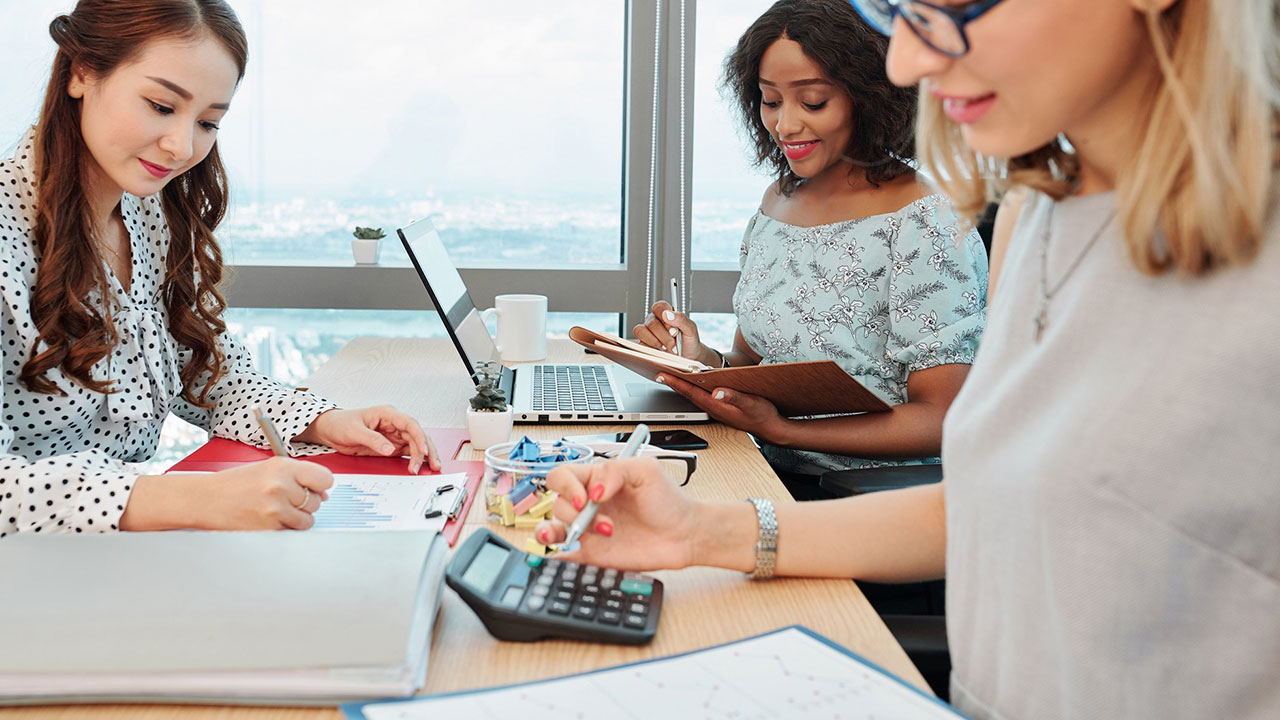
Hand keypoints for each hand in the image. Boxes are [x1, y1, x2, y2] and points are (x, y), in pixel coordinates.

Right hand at [201, 457, 334, 529]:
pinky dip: (284, 527)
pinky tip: (267, 518)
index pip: (325, 478)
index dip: (320, 485)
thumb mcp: (268, 469)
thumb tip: (324, 493)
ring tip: (276, 509)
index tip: (314, 487)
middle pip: (317, 501)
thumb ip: (298, 477)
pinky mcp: (269, 528)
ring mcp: (275, 508)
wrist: (205, 499)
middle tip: (285, 499)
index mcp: (282, 467)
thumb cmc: (235, 484)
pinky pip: (292, 531)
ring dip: (296, 517)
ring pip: (308, 519)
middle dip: (306, 502)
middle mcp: (281, 486)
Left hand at [296, 406, 439, 473]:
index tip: (423, 451)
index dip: (419, 437)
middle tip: (432, 464)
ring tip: (429, 468)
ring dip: (424, 457)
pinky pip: (408, 452)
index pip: (410, 424)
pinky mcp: (391, 446)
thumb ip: (373, 440)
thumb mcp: (355, 431)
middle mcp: (395, 424)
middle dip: (427, 450)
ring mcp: (394, 435)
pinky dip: (415, 460)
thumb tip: (390, 449)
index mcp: (388, 414)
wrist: (331, 430)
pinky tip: (419, 467)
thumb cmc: (341, 423)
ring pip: (416, 445)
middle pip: (418, 435)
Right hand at [533, 458, 700, 571]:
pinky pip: (563, 555)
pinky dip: (553, 556)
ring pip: (553, 527)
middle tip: (605, 523)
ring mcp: (589, 530)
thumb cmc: (669, 501)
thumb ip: (615, 470)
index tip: (586, 499)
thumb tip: (593, 490)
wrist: (685, 535)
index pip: (562, 476)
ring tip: (580, 534)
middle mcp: (589, 505)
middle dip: (576, 514)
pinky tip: (558, 554)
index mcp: (597, 481)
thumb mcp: (646, 471)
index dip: (567, 486)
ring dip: (559, 531)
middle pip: (557, 503)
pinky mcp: (593, 553)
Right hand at [633, 301, 706, 361]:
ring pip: (641, 331)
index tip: (672, 326)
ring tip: (668, 349)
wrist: (689, 358)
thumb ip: (682, 319)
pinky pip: (639, 344)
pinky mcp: (643, 345)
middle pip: (651, 322)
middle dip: (665, 335)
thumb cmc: (689, 342)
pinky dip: (651, 350)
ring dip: (656, 342)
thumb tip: (667, 314)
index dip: (663, 315)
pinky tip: (661, 353)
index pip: (658, 307)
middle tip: (674, 343)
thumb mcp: (691, 329)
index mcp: (665, 314)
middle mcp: (654, 321)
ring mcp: (647, 333)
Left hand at [655, 373, 788, 442]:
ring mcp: (716, 408)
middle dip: (672, 381)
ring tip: (668, 373)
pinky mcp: (721, 406)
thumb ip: (734, 397)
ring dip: (681, 384)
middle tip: (657, 371)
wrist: (771, 428)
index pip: (690, 392)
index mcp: (716, 406)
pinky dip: (692, 387)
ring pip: (693, 394)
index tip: (660, 374)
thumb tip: (717, 391)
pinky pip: (701, 396)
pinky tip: (691, 382)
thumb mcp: (751, 404)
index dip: (675, 382)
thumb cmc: (762, 416)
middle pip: (687, 393)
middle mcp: (712, 407)